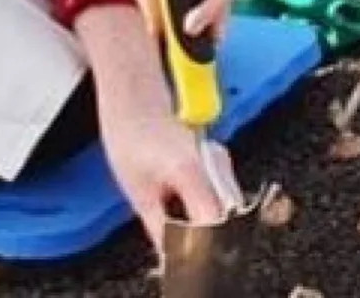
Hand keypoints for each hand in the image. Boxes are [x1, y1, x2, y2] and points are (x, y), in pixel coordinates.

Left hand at [103, 101, 233, 248]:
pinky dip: (210, 210)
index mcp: (192, 169)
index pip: (214, 223)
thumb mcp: (138, 192)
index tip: (195, 262)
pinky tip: (187, 215)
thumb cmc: (130, 133)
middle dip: (212, 239)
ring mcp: (218, 157)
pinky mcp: (216, 158)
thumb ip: (161, 229)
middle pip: (228, 216)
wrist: (133, 95)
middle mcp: (213, 161)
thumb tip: (173, 258)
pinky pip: (223, 193)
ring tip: (184, 233)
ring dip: (211, 224)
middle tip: (188, 253)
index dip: (207, 249)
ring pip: (229, 205)